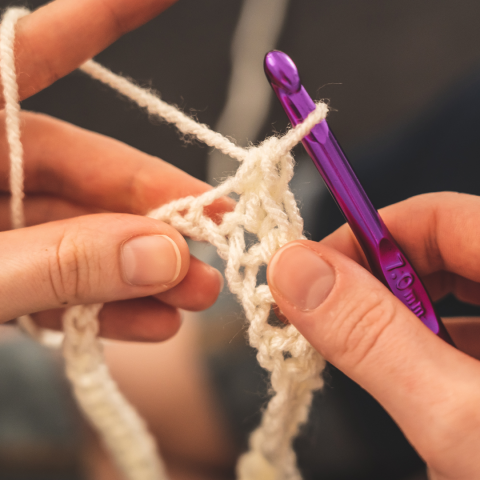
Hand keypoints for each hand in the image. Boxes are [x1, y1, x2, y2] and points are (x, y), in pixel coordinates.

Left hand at [0, 0, 228, 340]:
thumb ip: (55, 262)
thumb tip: (162, 255)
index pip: (37, 49)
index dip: (105, 16)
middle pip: (87, 171)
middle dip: (158, 211)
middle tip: (216, 236)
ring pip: (81, 237)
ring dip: (142, 272)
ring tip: (194, 295)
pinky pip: (55, 283)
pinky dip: (101, 306)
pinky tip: (149, 322)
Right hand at [267, 192, 479, 479]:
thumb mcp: (463, 424)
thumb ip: (371, 338)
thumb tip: (295, 271)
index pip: (436, 217)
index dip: (363, 237)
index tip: (311, 276)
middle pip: (443, 254)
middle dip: (377, 287)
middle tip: (330, 323)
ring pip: (454, 300)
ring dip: (403, 328)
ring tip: (381, 373)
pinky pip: (472, 338)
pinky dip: (435, 358)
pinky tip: (427, 398)